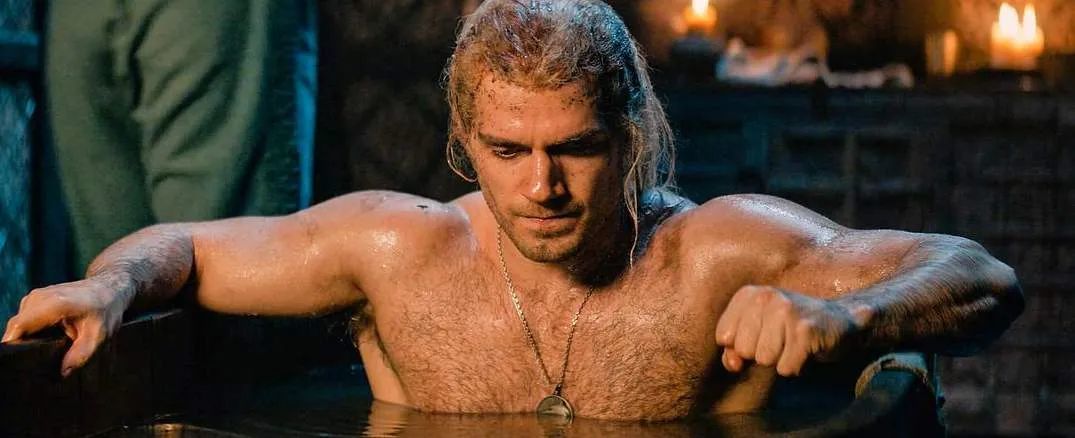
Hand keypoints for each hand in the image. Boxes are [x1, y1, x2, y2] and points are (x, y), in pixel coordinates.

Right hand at [2, 274, 132, 375]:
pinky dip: (31, 332)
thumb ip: (80, 355)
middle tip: (41, 360)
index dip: (15, 347)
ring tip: (49, 348)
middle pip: (16, 330)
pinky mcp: (34, 300)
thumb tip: (62, 373)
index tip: (21, 362)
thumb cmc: (106, 309)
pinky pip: (24, 321)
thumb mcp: (99, 335)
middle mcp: (39, 298)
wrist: (109, 288)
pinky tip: (48, 339)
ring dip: (28, 340)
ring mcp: (34, 297)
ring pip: (19, 326)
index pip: (18, 328)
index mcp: (53, 304)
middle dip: (23, 347)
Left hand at [714, 285, 859, 376]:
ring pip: (764, 359)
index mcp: (749, 295)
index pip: (723, 337)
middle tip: (781, 340)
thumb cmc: (790, 328)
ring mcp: (786, 311)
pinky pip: (786, 368)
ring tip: (792, 344)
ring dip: (779, 360)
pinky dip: (795, 367)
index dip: (740, 346)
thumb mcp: (757, 331)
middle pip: (744, 350)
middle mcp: (766, 297)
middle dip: (762, 353)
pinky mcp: (805, 330)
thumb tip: (733, 364)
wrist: (840, 320)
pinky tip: (805, 351)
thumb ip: (734, 348)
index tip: (760, 337)